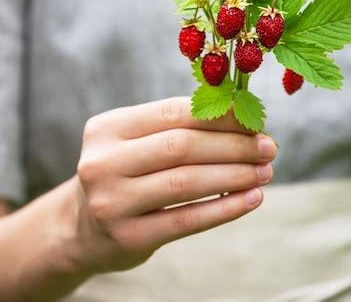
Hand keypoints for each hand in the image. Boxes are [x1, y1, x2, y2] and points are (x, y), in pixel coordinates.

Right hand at [70, 96, 275, 274]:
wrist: (82, 227)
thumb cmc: (123, 172)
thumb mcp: (133, 141)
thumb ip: (177, 126)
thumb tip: (242, 117)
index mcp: (108, 127)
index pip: (174, 113)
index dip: (219, 115)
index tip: (254, 120)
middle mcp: (104, 161)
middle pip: (182, 146)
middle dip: (233, 145)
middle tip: (268, 147)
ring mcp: (112, 201)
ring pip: (186, 182)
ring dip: (234, 175)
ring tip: (265, 172)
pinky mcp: (128, 237)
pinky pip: (186, 220)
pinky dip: (224, 208)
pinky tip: (251, 198)